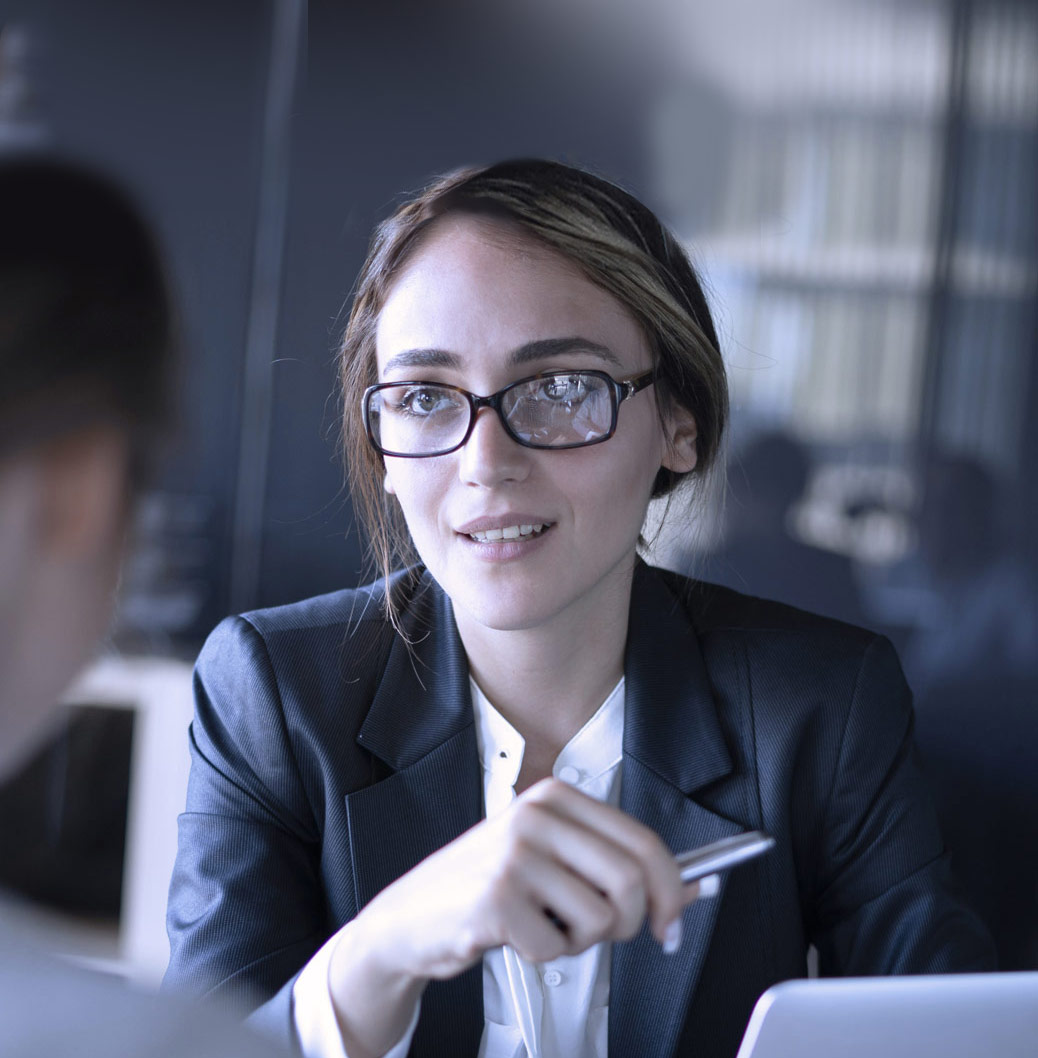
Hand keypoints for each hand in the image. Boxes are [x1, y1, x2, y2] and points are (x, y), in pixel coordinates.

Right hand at [327, 778, 701, 1053]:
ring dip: (577, 941)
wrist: (409, 918)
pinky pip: (555, 948)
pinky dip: (541, 955)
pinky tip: (512, 934)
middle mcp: (535, 816)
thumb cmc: (487, 888)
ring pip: (599, 919)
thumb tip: (690, 889)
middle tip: (601, 932)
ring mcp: (514, 853)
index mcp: (554, 797)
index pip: (642, 840)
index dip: (672, 888)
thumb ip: (613, 866)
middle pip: (630, 880)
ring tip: (541, 923)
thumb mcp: (552, 860)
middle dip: (629, 923)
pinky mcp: (496, 896)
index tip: (675, 921)